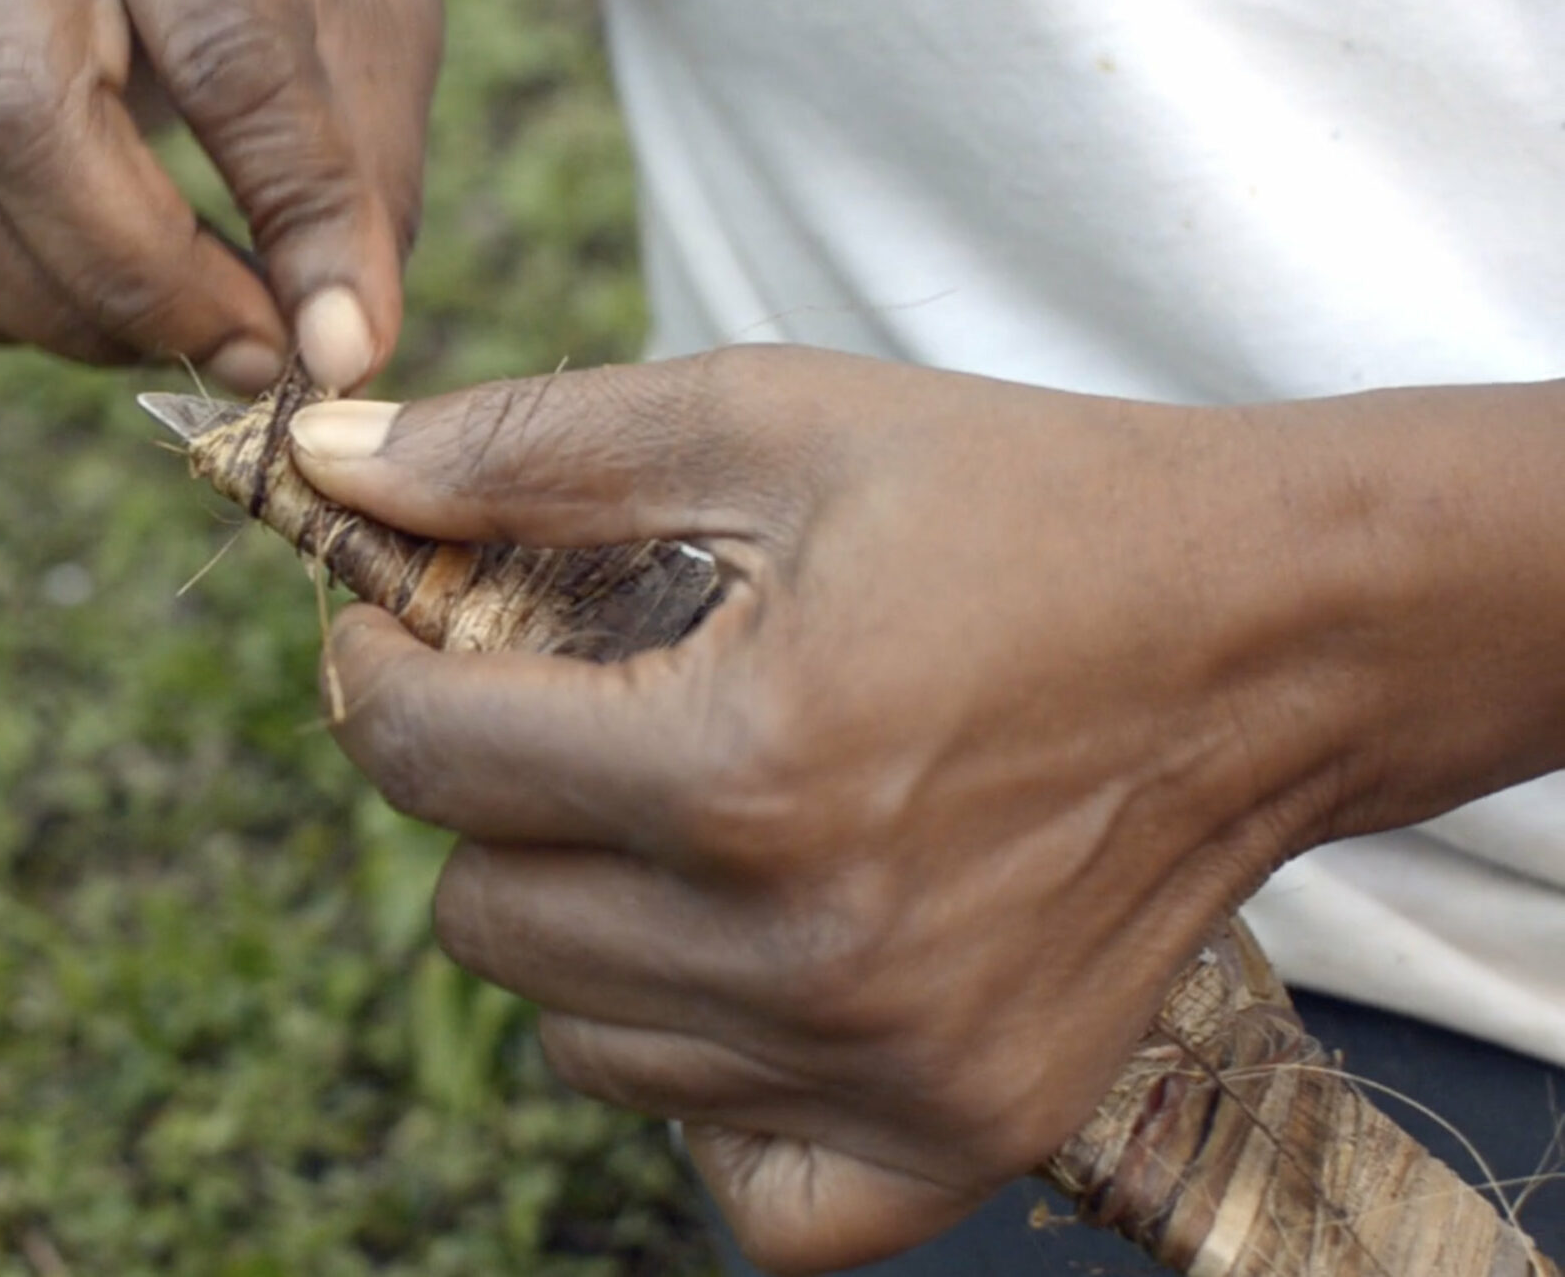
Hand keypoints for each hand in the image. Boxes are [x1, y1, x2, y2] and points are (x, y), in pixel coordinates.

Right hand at [0, 0, 441, 392]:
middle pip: (25, 125)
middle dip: (147, 285)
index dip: (287, 215)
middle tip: (256, 357)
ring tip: (190, 335)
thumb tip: (340, 343)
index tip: (339, 339)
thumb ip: (365, 145)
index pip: (219, 47)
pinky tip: (102, 309)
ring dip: (69, 316)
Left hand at [289, 349, 1564, 1271]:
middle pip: (482, 918)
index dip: (371, 673)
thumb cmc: (1023, 507)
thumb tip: (325, 464)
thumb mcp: (774, 423)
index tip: (391, 632)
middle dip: (489, 801)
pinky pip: (727, 1179)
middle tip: (575, 719)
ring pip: (580, 1042)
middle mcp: (809, 950)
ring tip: (691, 826)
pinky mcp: (960, 1135)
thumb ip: (530, 449)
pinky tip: (751, 971)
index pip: (426, 761)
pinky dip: (705, 1084)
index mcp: (746, 764)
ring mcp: (890, 1069)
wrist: (1276, 634)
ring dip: (588, 931)